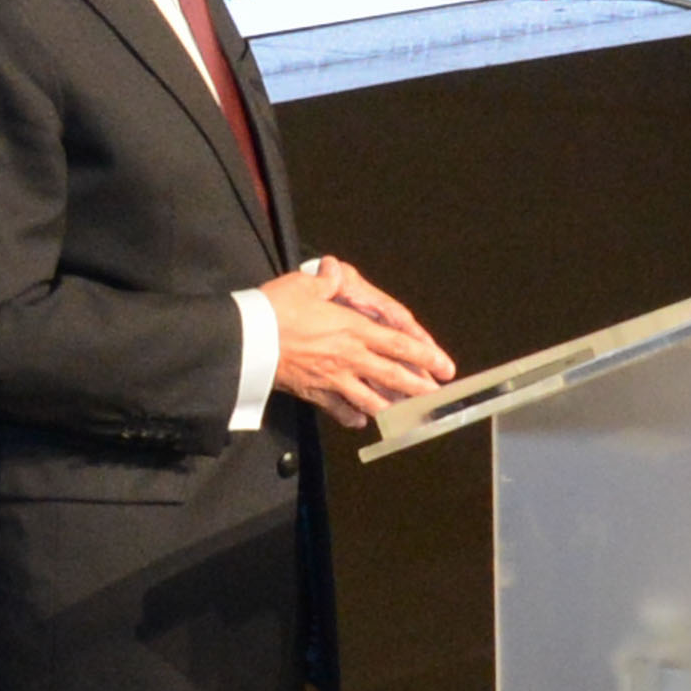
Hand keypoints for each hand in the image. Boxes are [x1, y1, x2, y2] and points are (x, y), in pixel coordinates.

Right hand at [265, 254, 453, 430]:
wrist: (245, 340)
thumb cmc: (276, 309)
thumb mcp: (304, 285)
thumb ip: (326, 282)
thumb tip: (334, 270)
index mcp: (353, 329)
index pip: (398, 344)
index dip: (425, 356)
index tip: (445, 367)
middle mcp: (349, 357)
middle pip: (392, 376)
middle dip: (418, 387)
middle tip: (436, 397)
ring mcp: (332, 379)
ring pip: (370, 398)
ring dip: (392, 406)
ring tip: (407, 413)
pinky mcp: (312, 392)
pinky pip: (337, 408)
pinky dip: (351, 416)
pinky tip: (360, 420)